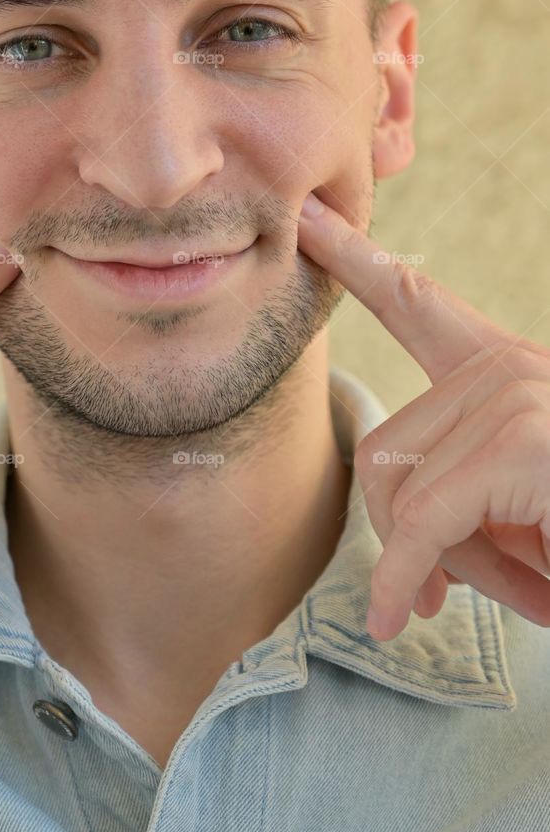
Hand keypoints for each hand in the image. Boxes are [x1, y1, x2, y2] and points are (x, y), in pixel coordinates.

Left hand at [297, 191, 549, 640]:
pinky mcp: (522, 439)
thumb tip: (401, 565)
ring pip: (398, 494)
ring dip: (439, 566)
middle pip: (383, 451)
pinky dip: (400, 579)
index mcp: (505, 373)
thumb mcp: (517, 521)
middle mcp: (510, 367)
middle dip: (406, 537)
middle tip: (445, 590)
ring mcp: (518, 393)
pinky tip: (395, 614)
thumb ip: (458, 507)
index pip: (416, 304)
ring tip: (524, 585)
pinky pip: (420, 523)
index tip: (307, 217)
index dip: (355, 259)